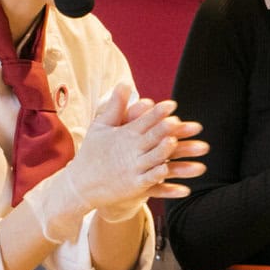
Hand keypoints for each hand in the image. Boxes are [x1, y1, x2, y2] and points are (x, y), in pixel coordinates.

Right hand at [25, 88, 206, 241]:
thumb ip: (116, 106)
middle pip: (153, 138)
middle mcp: (130, 151)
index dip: (157, 113)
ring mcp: (133, 169)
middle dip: (170, 130)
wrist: (80, 184)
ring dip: (166, 151)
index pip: (143, 120)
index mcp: (124, 135)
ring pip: (155, 159)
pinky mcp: (135, 187)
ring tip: (176, 143)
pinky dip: (166, 183)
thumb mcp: (101, 127)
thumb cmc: (93, 152)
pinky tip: (180, 183)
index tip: (171, 105)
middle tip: (188, 124)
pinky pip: (153, 183)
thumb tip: (124, 83)